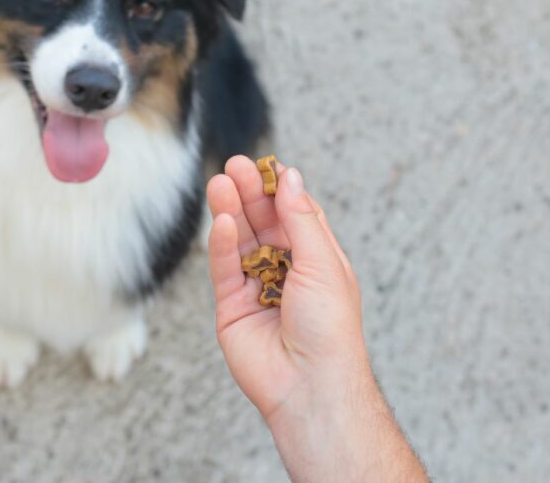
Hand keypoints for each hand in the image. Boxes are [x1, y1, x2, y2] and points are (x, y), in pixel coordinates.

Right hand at [207, 156, 426, 481]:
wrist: (309, 384)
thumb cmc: (330, 329)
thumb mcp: (322, 263)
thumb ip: (300, 218)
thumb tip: (291, 177)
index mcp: (316, 260)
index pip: (295, 214)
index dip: (280, 189)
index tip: (266, 164)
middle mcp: (286, 271)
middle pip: (263, 222)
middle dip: (249, 194)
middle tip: (233, 166)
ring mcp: (257, 288)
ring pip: (239, 241)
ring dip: (230, 211)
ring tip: (219, 183)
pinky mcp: (232, 306)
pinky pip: (224, 268)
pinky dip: (221, 243)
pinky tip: (220, 220)